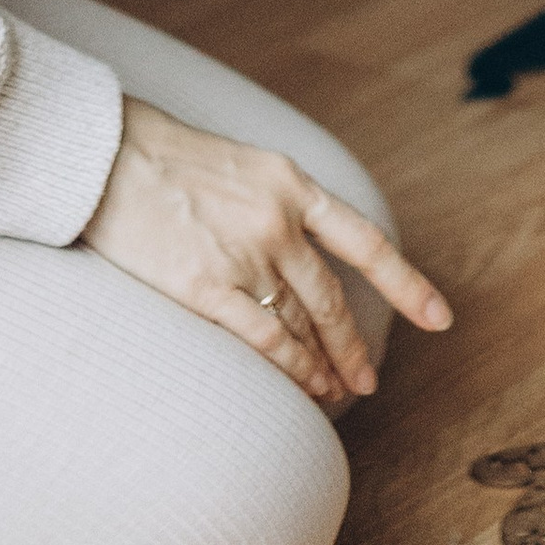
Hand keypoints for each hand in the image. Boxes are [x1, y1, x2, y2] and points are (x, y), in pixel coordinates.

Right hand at [79, 97, 451, 410]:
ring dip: (321, 364)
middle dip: (353, 347)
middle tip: (367, 380)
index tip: (439, 317)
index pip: (365, 242)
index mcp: (291, 184)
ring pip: (301, 325)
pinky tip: (303, 386)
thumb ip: (279, 204)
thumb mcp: (243, 164)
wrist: (106, 154)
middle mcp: (278, 222)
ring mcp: (244, 256)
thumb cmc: (165, 155)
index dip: (406, 284)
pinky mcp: (205, 287)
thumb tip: (303, 252)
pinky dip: (290, 368)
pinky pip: (263, 340)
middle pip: (332, 300)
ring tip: (333, 390)